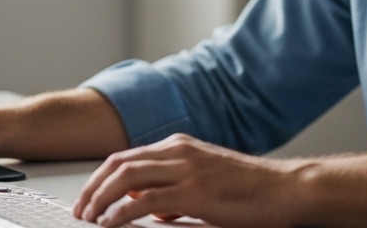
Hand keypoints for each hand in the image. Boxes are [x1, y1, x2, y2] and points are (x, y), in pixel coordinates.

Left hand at [72, 133, 304, 227]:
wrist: (285, 190)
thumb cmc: (251, 190)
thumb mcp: (205, 183)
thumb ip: (174, 191)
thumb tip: (148, 208)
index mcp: (180, 146)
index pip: (128, 156)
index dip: (101, 177)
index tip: (88, 196)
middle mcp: (179, 151)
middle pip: (119, 163)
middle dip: (93, 187)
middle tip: (80, 209)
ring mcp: (187, 169)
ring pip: (127, 177)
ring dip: (101, 198)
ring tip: (90, 217)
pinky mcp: (196, 192)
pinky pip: (146, 201)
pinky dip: (121, 212)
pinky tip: (111, 224)